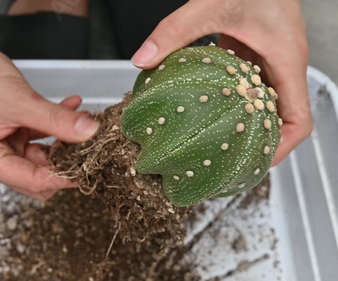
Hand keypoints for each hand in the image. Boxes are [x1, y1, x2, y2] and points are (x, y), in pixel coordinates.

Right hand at [0, 43, 98, 199]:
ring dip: (62, 141)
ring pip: (40, 157)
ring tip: (81, 121)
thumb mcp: (21, 101)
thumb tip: (89, 132)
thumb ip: (57, 120)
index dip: (61, 178)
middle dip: (62, 162)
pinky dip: (53, 127)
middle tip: (88, 148)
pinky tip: (70, 108)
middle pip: (35, 176)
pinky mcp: (8, 135)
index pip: (30, 181)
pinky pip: (37, 138)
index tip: (87, 171)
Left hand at [131, 0, 311, 165]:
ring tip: (217, 141)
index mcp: (286, 61)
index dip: (281, 148)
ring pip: (265, 102)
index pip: (299, 120)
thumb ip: (176, 31)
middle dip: (258, 142)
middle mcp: (282, 64)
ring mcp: (270, 58)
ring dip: (245, 122)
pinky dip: (235, 99)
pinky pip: (250, 84)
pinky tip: (209, 104)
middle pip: (281, 118)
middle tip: (228, 160)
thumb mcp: (212, 4)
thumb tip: (144, 57)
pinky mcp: (255, 51)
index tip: (255, 162)